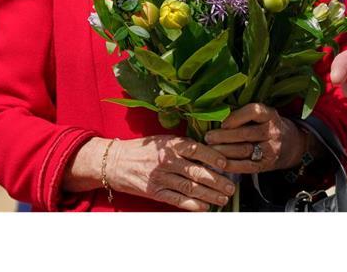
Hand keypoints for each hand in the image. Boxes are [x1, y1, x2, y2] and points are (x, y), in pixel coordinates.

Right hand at [106, 135, 234, 210]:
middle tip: (231, 186)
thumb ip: (184, 145)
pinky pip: (177, 200)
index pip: (197, 150)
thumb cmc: (143, 149)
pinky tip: (205, 207)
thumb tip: (211, 151)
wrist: (115, 162)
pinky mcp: (155, 192)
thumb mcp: (163, 140)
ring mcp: (161, 178)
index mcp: (171, 145)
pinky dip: (192, 205)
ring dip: (209, 195)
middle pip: (197, 172)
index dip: (213, 157)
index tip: (226, 164)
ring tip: (223, 198)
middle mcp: (167, 161)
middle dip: (217, 181)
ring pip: (190, 187)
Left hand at [204, 103, 305, 173]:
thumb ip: (245, 115)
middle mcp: (272, 131)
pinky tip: (219, 163)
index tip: (222, 122)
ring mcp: (271, 149)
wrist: (293, 145)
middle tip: (208, 137)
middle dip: (223, 136)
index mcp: (270, 115)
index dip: (236, 117)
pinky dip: (231, 165)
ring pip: (244, 150)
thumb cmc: (270, 127)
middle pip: (245, 133)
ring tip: (209, 150)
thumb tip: (215, 115)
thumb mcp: (265, 116)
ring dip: (224, 151)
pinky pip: (247, 166)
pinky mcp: (267, 164)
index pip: (254, 111)